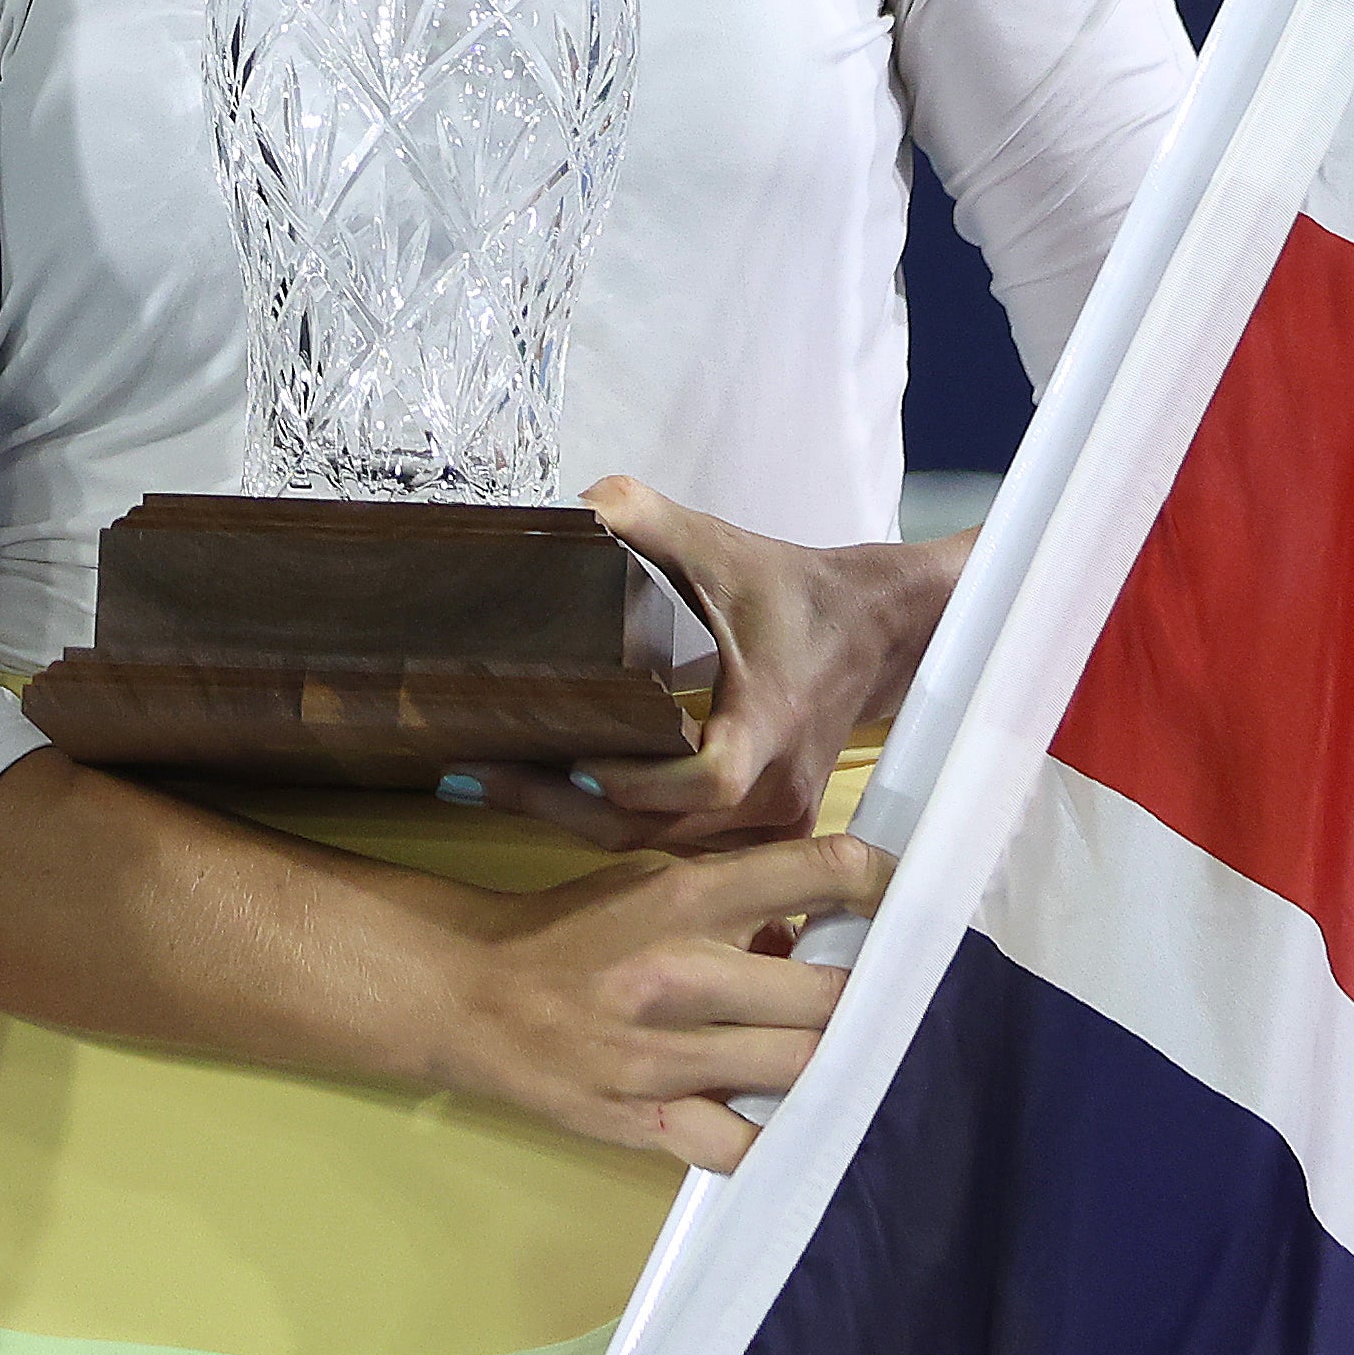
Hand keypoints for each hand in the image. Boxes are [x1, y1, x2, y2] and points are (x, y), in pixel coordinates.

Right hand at [428, 830, 896, 1171]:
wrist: (470, 998)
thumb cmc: (571, 934)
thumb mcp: (649, 884)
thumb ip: (735, 900)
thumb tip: (822, 932)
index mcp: (682, 898)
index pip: (817, 871)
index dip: (881, 884)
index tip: (903, 904)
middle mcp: (678, 973)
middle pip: (827, 995)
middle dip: (863, 1000)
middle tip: (879, 1004)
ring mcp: (660, 1057)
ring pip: (799, 1071)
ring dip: (830, 1068)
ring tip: (842, 1061)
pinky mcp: (643, 1121)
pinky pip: (741, 1149)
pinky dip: (774, 1140)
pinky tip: (785, 1125)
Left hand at [472, 479, 965, 854]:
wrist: (874, 629)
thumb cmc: (793, 590)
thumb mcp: (719, 546)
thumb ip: (642, 518)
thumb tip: (569, 507)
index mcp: (767, 725)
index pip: (702, 780)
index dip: (632, 778)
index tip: (567, 755)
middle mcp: (775, 789)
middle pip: (658, 829)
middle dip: (564, 808)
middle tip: (478, 776)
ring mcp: (774, 819)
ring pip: (663, 847)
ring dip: (583, 821)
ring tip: (499, 784)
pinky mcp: (768, 827)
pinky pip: (684, 846)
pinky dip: (624, 825)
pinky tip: (560, 798)